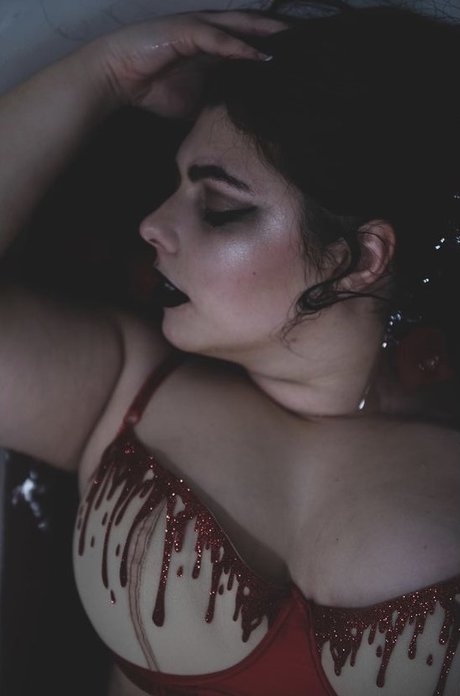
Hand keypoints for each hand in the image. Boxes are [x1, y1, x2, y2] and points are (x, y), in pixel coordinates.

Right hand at [92, 11, 285, 116]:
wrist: (118, 77)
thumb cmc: (153, 88)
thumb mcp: (195, 102)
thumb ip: (217, 104)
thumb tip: (238, 125)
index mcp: (215, 47)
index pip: (252, 42)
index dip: (275, 47)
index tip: (301, 59)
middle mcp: (211, 32)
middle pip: (253, 27)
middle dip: (280, 33)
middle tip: (310, 41)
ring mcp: (198, 28)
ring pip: (240, 25)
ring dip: (266, 33)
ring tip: (292, 41)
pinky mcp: (185, 31)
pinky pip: (217, 37)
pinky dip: (238, 46)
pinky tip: (258, 55)